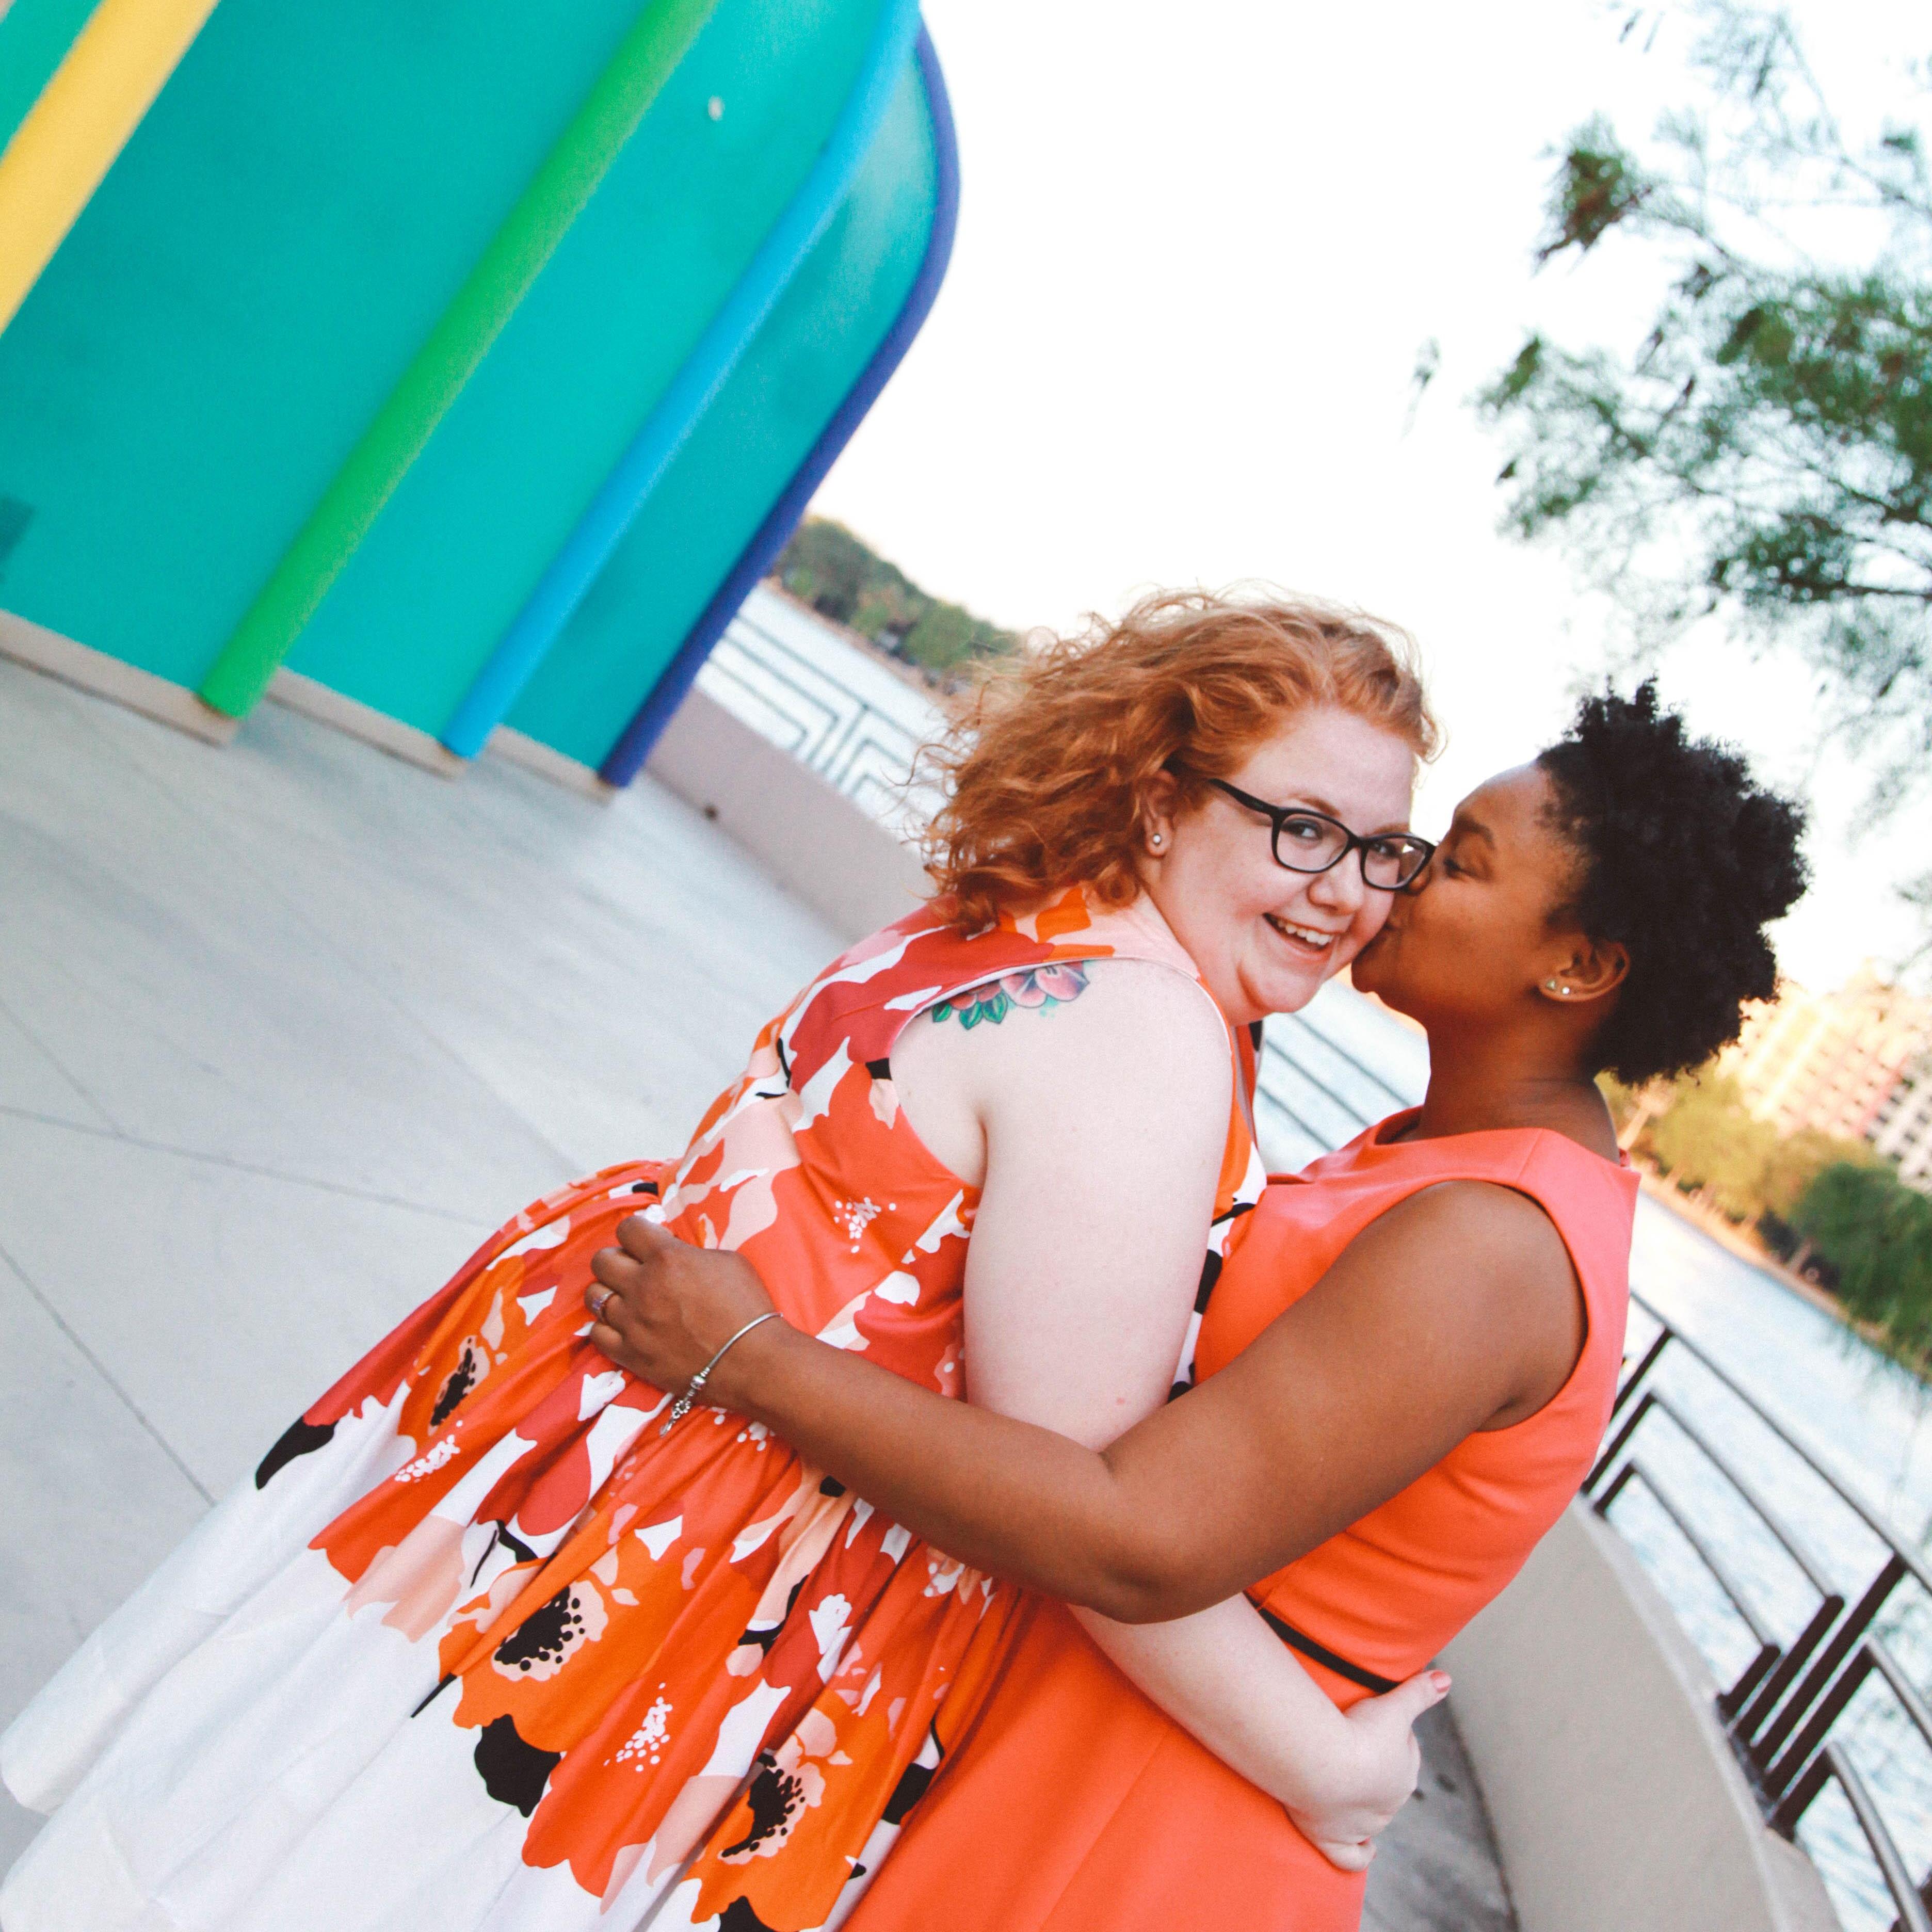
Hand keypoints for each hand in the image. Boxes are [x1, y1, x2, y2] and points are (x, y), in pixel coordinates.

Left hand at [587, 1214, 781, 1402]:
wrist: (751, 1362)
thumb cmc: (747, 1308)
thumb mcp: (727, 1261)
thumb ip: (690, 1252)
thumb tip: (673, 1251)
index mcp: (667, 1258)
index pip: (628, 1228)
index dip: (636, 1232)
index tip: (646, 1242)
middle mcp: (642, 1287)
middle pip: (601, 1260)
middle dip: (617, 1259)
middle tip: (634, 1269)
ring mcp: (632, 1323)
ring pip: (594, 1296)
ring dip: (609, 1293)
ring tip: (628, 1300)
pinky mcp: (630, 1354)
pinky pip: (597, 1333)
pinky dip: (608, 1327)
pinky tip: (626, 1326)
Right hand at [1285, 1669, 1447, 1872]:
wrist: (1324, 1766)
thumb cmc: (1359, 1732)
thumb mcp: (1394, 1706)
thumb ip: (1419, 1693)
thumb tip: (1447, 1680)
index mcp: (1404, 1774)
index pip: (1404, 1751)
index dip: (1390, 1734)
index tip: (1373, 1719)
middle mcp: (1387, 1805)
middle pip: (1386, 1782)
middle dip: (1376, 1768)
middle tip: (1354, 1743)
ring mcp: (1361, 1825)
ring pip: (1371, 1817)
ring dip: (1363, 1803)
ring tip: (1350, 1786)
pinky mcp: (1332, 1839)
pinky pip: (1350, 1856)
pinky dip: (1359, 1856)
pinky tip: (1366, 1852)